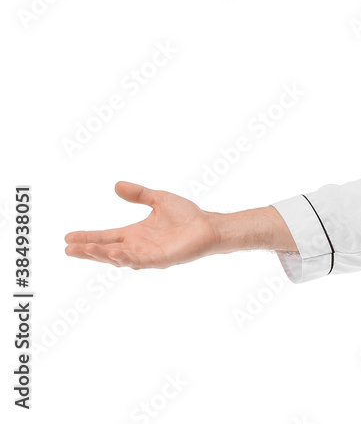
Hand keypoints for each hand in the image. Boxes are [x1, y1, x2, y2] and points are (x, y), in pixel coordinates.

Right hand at [64, 181, 219, 269]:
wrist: (208, 225)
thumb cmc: (186, 215)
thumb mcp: (158, 199)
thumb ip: (139, 194)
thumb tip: (116, 185)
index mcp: (134, 234)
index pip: (105, 237)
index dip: (87, 237)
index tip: (67, 237)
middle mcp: (137, 246)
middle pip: (106, 251)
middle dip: (87, 251)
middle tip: (68, 248)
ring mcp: (147, 255)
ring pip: (118, 259)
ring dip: (102, 255)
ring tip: (85, 249)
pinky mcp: (159, 260)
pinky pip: (138, 261)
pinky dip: (125, 258)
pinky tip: (114, 253)